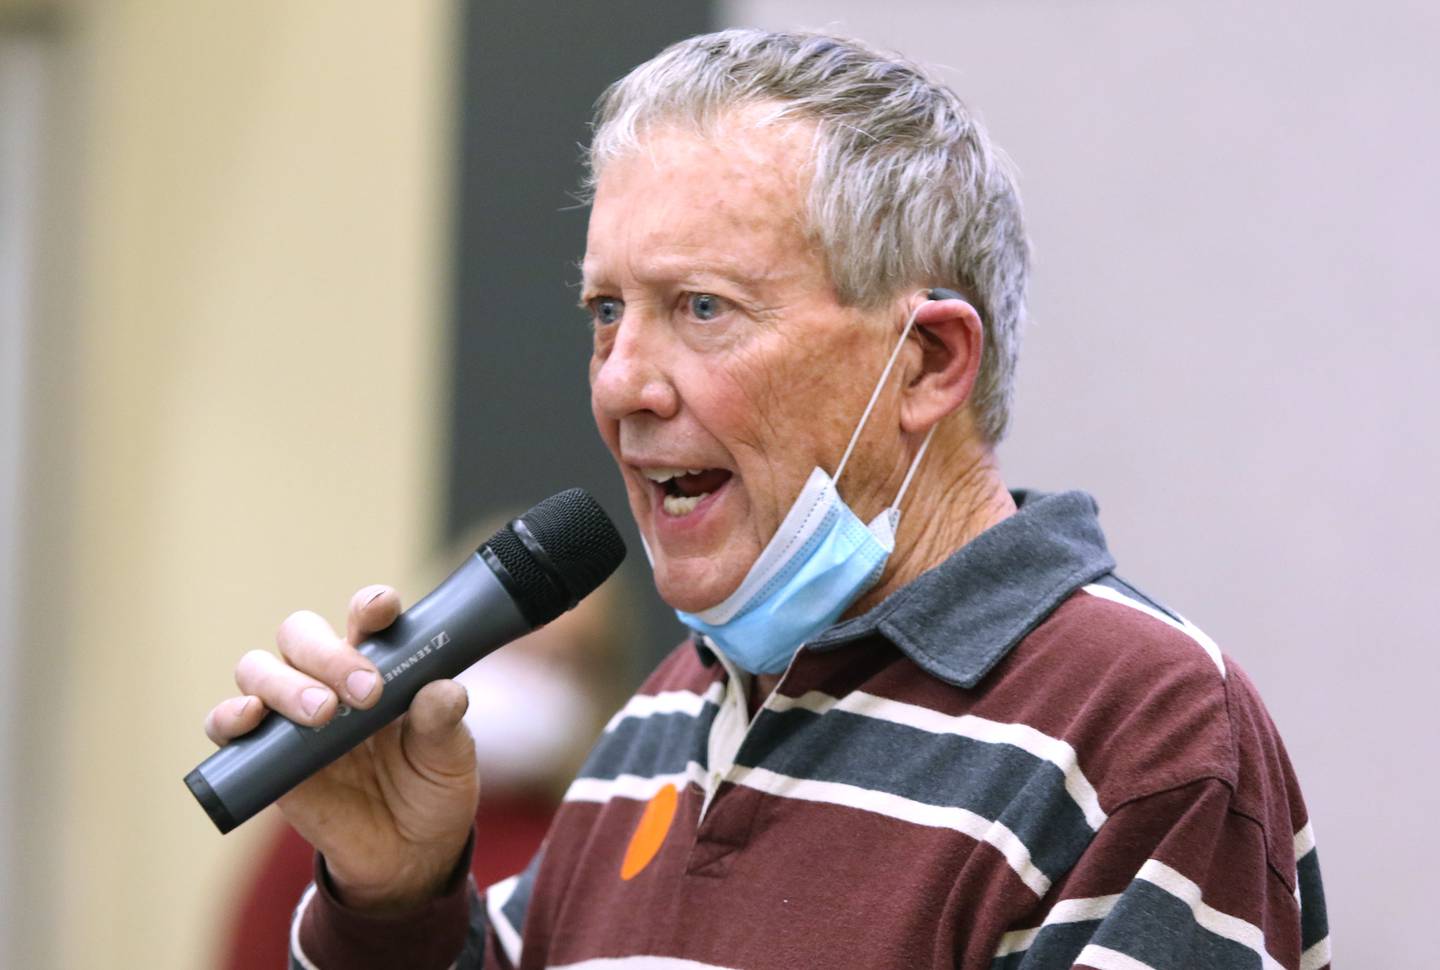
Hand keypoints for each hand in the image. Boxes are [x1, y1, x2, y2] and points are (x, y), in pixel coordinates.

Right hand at [204, 585, 479, 912]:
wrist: (406, 856)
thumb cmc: (430, 790)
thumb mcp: (450, 758)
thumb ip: (444, 723)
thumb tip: (443, 691)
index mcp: (380, 664)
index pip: (367, 617)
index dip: (370, 605)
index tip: (382, 611)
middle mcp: (328, 678)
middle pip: (302, 634)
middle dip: (327, 653)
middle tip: (365, 692)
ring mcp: (290, 714)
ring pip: (259, 669)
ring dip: (284, 683)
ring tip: (322, 714)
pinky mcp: (262, 755)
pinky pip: (227, 724)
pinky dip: (229, 716)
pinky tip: (251, 720)